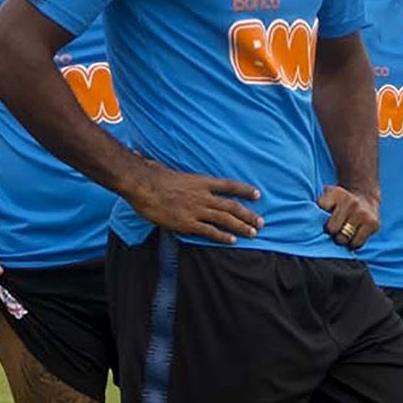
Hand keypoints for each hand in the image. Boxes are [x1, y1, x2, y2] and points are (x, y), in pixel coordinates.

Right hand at [131, 168, 262, 244]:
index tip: (257, 194)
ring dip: (241, 227)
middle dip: (248, 215)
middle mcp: (203, 196)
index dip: (245, 190)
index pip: (229, 185)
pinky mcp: (187, 223)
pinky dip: (222, 236)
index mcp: (200, 181)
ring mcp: (196, 210)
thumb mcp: (166, 169)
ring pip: (225, 219)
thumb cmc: (150, 175)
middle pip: (232, 206)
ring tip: (253, 233)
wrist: (142, 185)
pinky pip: (209, 231)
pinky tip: (232, 240)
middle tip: (261, 222)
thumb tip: (153, 162)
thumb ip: (168, 170)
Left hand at [319, 185, 379, 248]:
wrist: (365, 198)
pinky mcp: (373, 224)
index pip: (321, 208)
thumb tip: (307, 224)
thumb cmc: (338, 202)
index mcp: (337, 193)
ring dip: (340, 240)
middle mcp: (351, 202)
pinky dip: (352, 244)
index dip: (318, 216)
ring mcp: (363, 214)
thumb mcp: (327, 196)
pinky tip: (352, 237)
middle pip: (332, 229)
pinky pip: (357, 243)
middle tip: (332, 230)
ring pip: (343, 238)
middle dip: (330, 232)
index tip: (321, 216)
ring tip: (341, 234)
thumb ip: (316, 205)